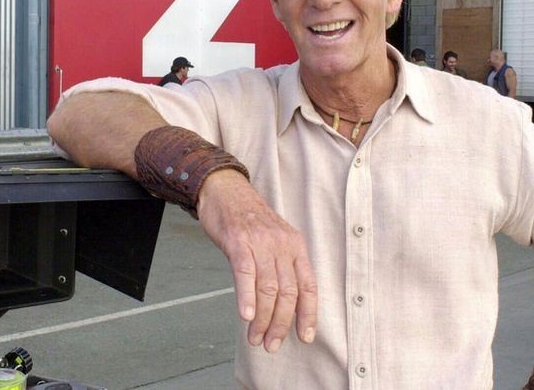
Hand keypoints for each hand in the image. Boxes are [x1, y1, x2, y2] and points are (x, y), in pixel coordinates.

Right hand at [196, 169, 317, 352]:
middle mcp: (282, 244)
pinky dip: (247, 297)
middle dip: (281, 324)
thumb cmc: (247, 218)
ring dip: (262, 319)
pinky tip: (245, 316)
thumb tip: (281, 302)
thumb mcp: (274, 238)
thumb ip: (280, 265)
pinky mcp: (239, 242)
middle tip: (271, 344)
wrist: (224, 190)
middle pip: (288, 292)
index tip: (304, 337)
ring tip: (255, 337)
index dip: (308, 314)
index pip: (309, 286)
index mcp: (295, 245)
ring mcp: (260, 243)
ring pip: (268, 288)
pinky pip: (246, 274)